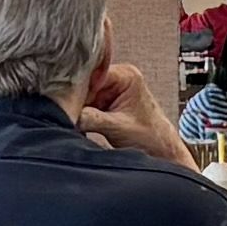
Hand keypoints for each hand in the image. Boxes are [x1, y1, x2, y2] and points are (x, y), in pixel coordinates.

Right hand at [67, 62, 195, 169]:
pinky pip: (84, 104)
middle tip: (70, 116)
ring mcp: (111, 90)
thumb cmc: (151, 138)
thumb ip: (90, 119)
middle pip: (84, 83)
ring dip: (77, 109)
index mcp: (126, 75)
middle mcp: (118, 77)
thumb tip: (64, 114)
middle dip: (75, 101)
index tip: (67, 104)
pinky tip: (78, 124)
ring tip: (76, 122)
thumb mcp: (117, 127)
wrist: (161, 151)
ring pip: (81, 95)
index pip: (91, 74)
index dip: (77, 89)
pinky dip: (80, 115)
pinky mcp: (105, 102)